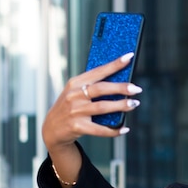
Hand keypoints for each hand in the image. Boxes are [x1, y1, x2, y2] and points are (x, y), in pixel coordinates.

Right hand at [42, 52, 141, 187]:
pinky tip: (124, 128)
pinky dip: (114, 130)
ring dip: (121, 106)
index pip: (98, 71)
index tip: (129, 57)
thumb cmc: (69, 108)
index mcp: (75, 83)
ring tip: (134, 104)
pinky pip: (99, 129)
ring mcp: (75, 111)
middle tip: (136, 88)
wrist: (51, 129)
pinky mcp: (77, 127)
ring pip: (102, 107)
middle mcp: (74, 95)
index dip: (114, 64)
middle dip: (121, 87)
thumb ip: (92, 87)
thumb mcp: (75, 93)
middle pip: (101, 89)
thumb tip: (120, 82)